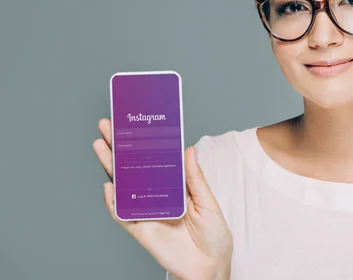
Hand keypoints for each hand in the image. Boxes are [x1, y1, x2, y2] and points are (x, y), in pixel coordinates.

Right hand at [93, 118, 232, 279]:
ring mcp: (147, 211)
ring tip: (101, 146)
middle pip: (133, 168)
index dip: (142, 143)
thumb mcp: (208, 202)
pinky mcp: (141, 229)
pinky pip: (122, 214)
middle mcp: (157, 196)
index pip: (153, 160)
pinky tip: (109, 185)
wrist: (210, 267)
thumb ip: (194, 178)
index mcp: (174, 186)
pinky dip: (113, 202)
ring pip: (123, 186)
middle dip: (118, 148)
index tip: (133, 124)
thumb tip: (188, 150)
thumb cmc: (214, 235)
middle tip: (106, 126)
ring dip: (111, 167)